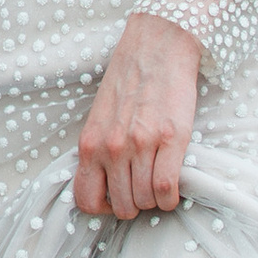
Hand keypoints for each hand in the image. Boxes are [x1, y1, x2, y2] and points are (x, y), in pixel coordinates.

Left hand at [74, 12, 201, 219]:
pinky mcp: (171, 140)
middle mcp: (112, 147)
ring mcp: (141, 144)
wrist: (155, 48)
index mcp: (90, 142)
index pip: (86, 200)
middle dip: (134, 205)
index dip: (102, 208)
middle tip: (142, 188)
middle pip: (122, 207)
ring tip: (157, 182)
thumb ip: (98, 150)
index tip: (115, 198)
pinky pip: (167, 190)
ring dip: (154, 201)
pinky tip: (172, 186)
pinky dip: (171, 197)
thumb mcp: (100, 118)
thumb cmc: (128, 83)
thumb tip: (103, 186)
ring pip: (146, 202)